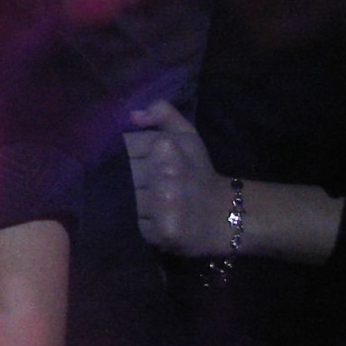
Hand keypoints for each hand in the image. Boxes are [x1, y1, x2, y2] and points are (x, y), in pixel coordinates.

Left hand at [124, 100, 234, 257]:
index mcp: (166, 145)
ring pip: (124, 200)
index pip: (123, 147)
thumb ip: (163, 113)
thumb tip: (132, 116)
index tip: (143, 164)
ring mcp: (165, 203)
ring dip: (131, 204)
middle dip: (126, 180)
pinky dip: (141, 224)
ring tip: (152, 203)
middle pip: (119, 174)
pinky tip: (156, 221)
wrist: (226, 215)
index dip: (129, 157)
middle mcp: (166, 173)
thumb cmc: (199, 172)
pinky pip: (134, 225)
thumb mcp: (186, 135)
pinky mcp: (164, 231)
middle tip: (148, 186)